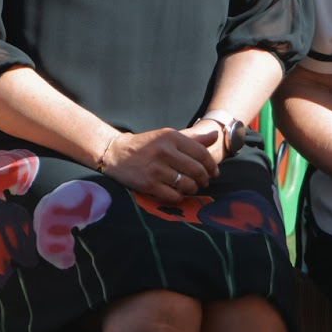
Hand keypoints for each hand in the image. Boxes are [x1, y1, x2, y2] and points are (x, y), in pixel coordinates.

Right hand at [102, 125, 219, 203]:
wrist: (116, 153)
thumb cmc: (146, 145)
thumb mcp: (167, 136)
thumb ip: (193, 137)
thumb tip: (216, 135)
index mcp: (170, 136)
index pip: (201, 153)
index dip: (211, 166)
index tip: (213, 172)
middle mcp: (164, 151)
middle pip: (197, 171)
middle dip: (204, 179)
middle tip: (203, 182)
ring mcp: (156, 169)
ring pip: (187, 185)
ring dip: (192, 189)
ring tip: (189, 186)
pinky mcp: (149, 184)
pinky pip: (174, 196)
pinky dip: (178, 196)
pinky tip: (175, 192)